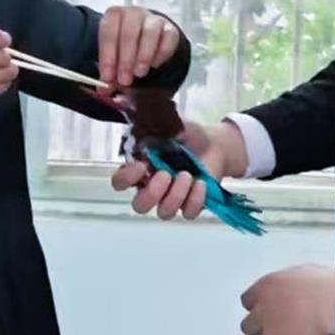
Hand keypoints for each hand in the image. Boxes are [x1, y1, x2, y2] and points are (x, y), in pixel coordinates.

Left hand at [98, 6, 179, 88]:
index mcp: (114, 16)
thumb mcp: (113, 57)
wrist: (144, 36)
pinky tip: (154, 65)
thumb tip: (104, 90)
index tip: (108, 76)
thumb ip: (109, 74)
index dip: (107, 56)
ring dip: (143, 56)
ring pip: (149, 33)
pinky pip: (168, 38)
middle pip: (129, 33)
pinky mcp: (169, 28)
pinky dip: (161, 54)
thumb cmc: (124, 45)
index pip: (108, 32)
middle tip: (124, 80)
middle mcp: (133, 14)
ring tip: (139, 73)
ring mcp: (152, 19)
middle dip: (126, 60)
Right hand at [110, 120, 247, 218]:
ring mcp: (172, 199)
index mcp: (140, 169)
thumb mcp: (168, 127)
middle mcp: (153, 188)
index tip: (141, 164)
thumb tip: (138, 120)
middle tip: (165, 174)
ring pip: (164, 213)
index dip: (126, 178)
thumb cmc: (186, 136)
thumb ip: (152, 128)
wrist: (214, 144)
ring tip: (187, 175)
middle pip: (140, 206)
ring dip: (176, 195)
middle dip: (152, 193)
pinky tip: (201, 183)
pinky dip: (195, 200)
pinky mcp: (191, 204)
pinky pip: (188, 213)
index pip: (120, 182)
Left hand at [240, 265, 334, 334]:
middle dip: (259, 328)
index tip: (263, 308)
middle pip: (248, 327)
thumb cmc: (322, 285)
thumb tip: (292, 288)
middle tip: (272, 328)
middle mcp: (263, 312)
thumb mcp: (300, 272)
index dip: (256, 306)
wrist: (334, 303)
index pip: (247, 300)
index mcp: (265, 288)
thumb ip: (287, 283)